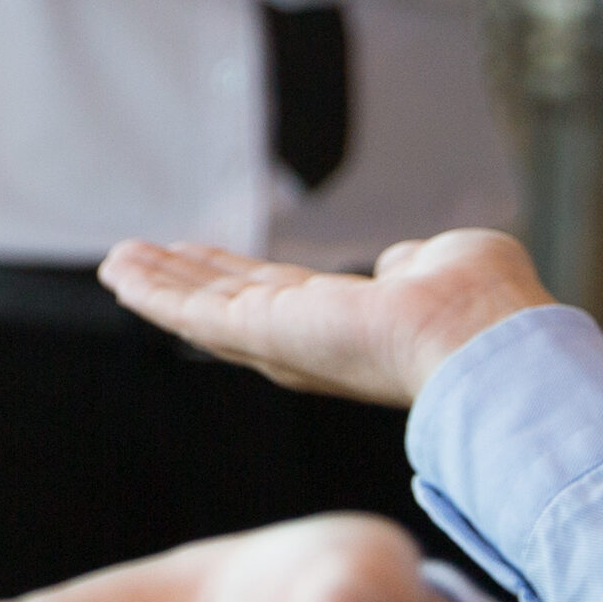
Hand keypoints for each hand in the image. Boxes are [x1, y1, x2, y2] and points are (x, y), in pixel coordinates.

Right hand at [97, 225, 547, 409]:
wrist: (485, 345)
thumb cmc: (487, 311)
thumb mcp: (449, 263)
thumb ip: (415, 264)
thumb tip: (399, 264)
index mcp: (351, 325)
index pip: (279, 298)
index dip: (235, 277)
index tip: (200, 256)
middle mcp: (309, 342)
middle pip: (229, 306)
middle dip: (183, 283)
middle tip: (137, 260)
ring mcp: (282, 341)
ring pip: (203, 312)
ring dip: (158, 285)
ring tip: (115, 262)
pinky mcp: (262, 335)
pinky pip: (193, 314)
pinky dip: (154, 293)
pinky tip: (121, 273)